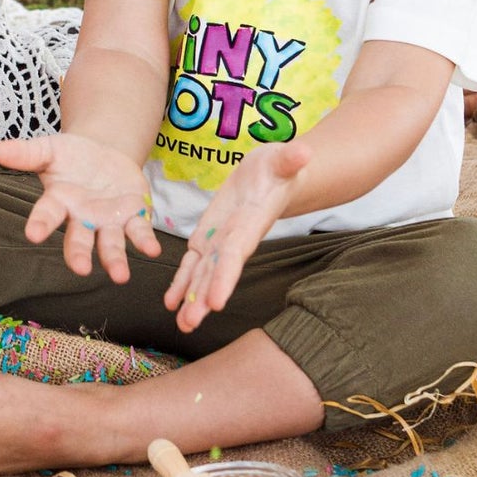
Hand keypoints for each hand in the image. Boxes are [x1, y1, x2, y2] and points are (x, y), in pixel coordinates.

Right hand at [0, 133, 160, 280]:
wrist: (103, 155)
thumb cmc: (71, 156)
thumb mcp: (50, 149)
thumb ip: (27, 153)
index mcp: (59, 202)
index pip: (47, 214)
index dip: (40, 224)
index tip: (32, 234)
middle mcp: (82, 219)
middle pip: (79, 240)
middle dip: (80, 255)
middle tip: (81, 268)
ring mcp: (108, 221)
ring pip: (110, 244)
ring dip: (114, 260)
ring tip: (120, 276)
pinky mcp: (133, 217)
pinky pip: (139, 232)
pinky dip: (145, 241)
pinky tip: (153, 250)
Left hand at [164, 143, 310, 330]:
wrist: (272, 176)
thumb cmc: (279, 168)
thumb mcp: (283, 159)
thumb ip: (291, 159)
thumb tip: (305, 151)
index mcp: (248, 225)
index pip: (234, 255)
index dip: (224, 277)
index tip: (215, 303)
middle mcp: (234, 240)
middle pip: (216, 273)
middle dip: (203, 298)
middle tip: (189, 323)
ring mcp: (220, 241)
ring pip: (202, 274)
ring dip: (190, 298)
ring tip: (181, 324)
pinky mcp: (208, 237)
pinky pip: (192, 263)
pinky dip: (182, 282)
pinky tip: (171, 302)